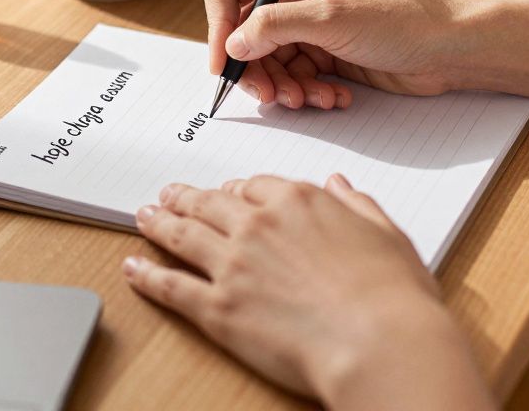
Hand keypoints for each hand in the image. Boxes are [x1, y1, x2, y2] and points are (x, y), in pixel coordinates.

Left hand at [123, 175, 493, 408]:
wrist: (381, 343)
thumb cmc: (394, 297)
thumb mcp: (386, 234)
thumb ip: (357, 205)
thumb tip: (340, 185)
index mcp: (299, 202)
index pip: (254, 187)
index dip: (235, 190)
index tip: (226, 192)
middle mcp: (258, 225)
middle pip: (209, 203)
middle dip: (185, 197)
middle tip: (168, 194)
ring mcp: (233, 265)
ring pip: (182, 235)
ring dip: (159, 223)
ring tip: (143, 216)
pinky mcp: (218, 308)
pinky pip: (171, 286)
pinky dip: (147, 276)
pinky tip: (134, 268)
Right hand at [201, 0, 468, 108]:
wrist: (451, 50)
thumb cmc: (403, 19)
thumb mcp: (332, 18)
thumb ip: (275, 26)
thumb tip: (232, 42)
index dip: (217, 25)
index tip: (222, 62)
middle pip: (243, 34)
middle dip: (254, 69)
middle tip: (270, 95)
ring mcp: (310, 27)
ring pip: (268, 63)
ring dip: (283, 87)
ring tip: (309, 99)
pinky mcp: (325, 56)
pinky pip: (294, 79)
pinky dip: (307, 93)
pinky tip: (334, 97)